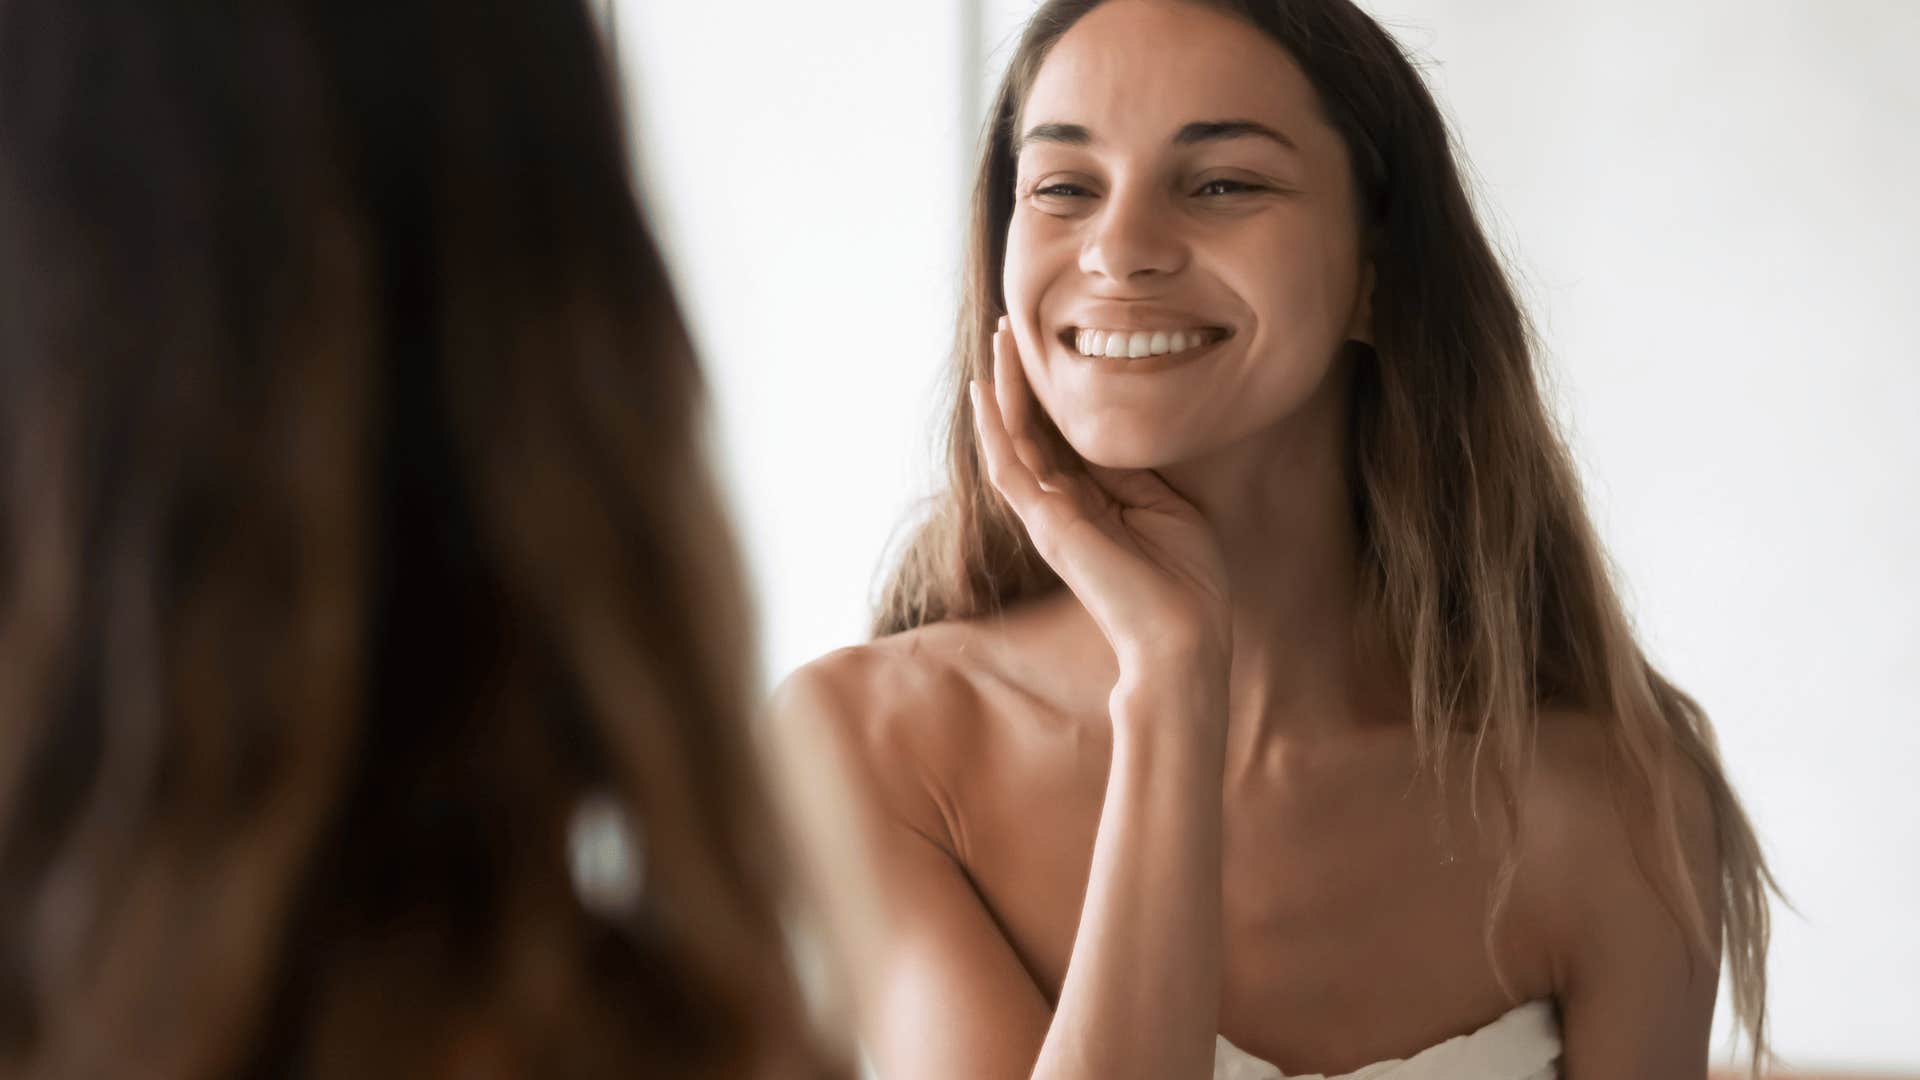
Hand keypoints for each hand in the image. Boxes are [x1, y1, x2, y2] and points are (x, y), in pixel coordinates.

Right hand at [970, 316, 1231, 680]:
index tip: (1051, 344)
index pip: (1060, 435)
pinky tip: (988, 389)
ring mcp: (1049, 515)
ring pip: (1011, 439)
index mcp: (1089, 502)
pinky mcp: (1048, 524)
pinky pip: (1009, 467)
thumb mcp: (1165, 504)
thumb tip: (1112, 430)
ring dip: (1002, 388)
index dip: (1051, 391)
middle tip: (1011, 325)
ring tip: (999, 338)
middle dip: (1020, 377)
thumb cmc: (1185, 581)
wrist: (1185, 637)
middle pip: (1028, 429)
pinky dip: (994, 428)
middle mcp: (1060, 506)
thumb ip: (1133, 470)